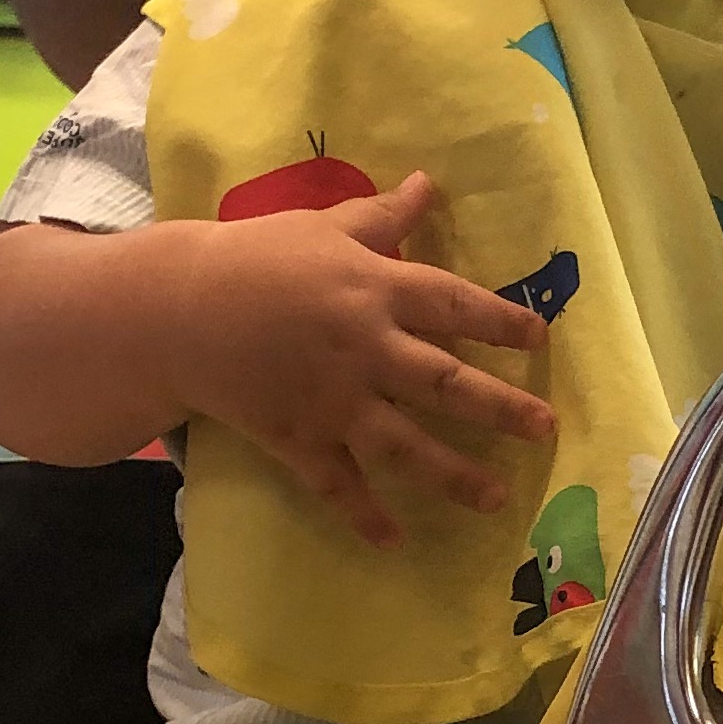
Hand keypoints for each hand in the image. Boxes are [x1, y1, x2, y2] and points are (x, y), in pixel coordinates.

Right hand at [179, 172, 555, 543]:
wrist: (176, 310)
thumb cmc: (254, 258)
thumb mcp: (323, 226)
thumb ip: (382, 216)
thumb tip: (428, 182)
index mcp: (374, 287)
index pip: (454, 304)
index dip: (501, 321)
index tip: (540, 339)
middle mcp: (365, 347)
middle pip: (445, 383)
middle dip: (501, 408)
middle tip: (546, 429)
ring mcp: (333, 399)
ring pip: (405, 445)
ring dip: (454, 475)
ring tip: (497, 498)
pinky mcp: (297, 437)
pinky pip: (338, 484)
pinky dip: (365, 514)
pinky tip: (394, 540)